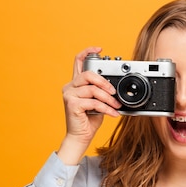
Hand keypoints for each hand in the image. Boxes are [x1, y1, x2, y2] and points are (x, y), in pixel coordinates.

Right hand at [58, 47, 120, 164]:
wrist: (80, 137)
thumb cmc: (88, 120)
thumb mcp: (97, 102)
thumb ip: (101, 91)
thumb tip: (114, 86)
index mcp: (75, 84)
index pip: (78, 61)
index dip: (88, 52)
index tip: (99, 49)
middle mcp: (70, 87)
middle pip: (89, 74)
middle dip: (105, 83)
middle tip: (114, 92)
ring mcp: (69, 95)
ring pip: (93, 89)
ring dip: (108, 98)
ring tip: (115, 106)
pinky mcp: (72, 104)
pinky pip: (93, 102)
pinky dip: (106, 108)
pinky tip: (112, 113)